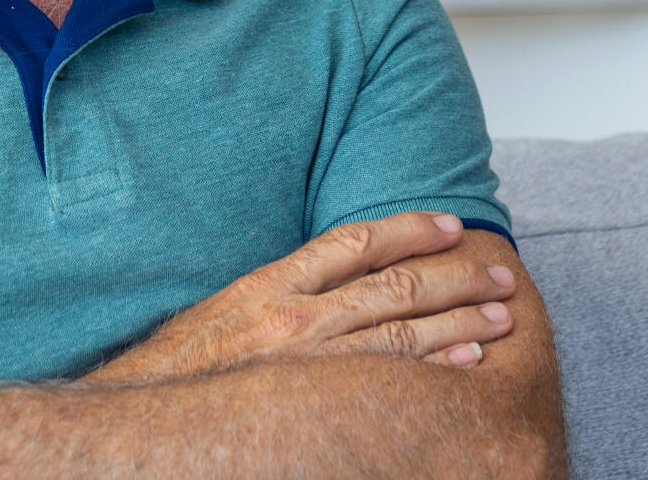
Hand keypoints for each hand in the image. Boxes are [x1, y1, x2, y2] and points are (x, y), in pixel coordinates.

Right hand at [81, 212, 516, 384]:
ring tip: (503, 315)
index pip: (354, 242)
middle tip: (501, 272)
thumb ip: (277, 295)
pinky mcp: (314, 398)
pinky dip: (435, 367)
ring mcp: (307, 359)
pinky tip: (469, 362)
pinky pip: (388, 379)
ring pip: (402, 329)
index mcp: (270, 284)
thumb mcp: (224, 314)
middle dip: (455, 274)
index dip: (409, 229)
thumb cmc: (180, 372)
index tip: (450, 225)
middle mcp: (293, 315)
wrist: (143, 421)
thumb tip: (331, 283)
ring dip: (460, 319)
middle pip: (393, 282)